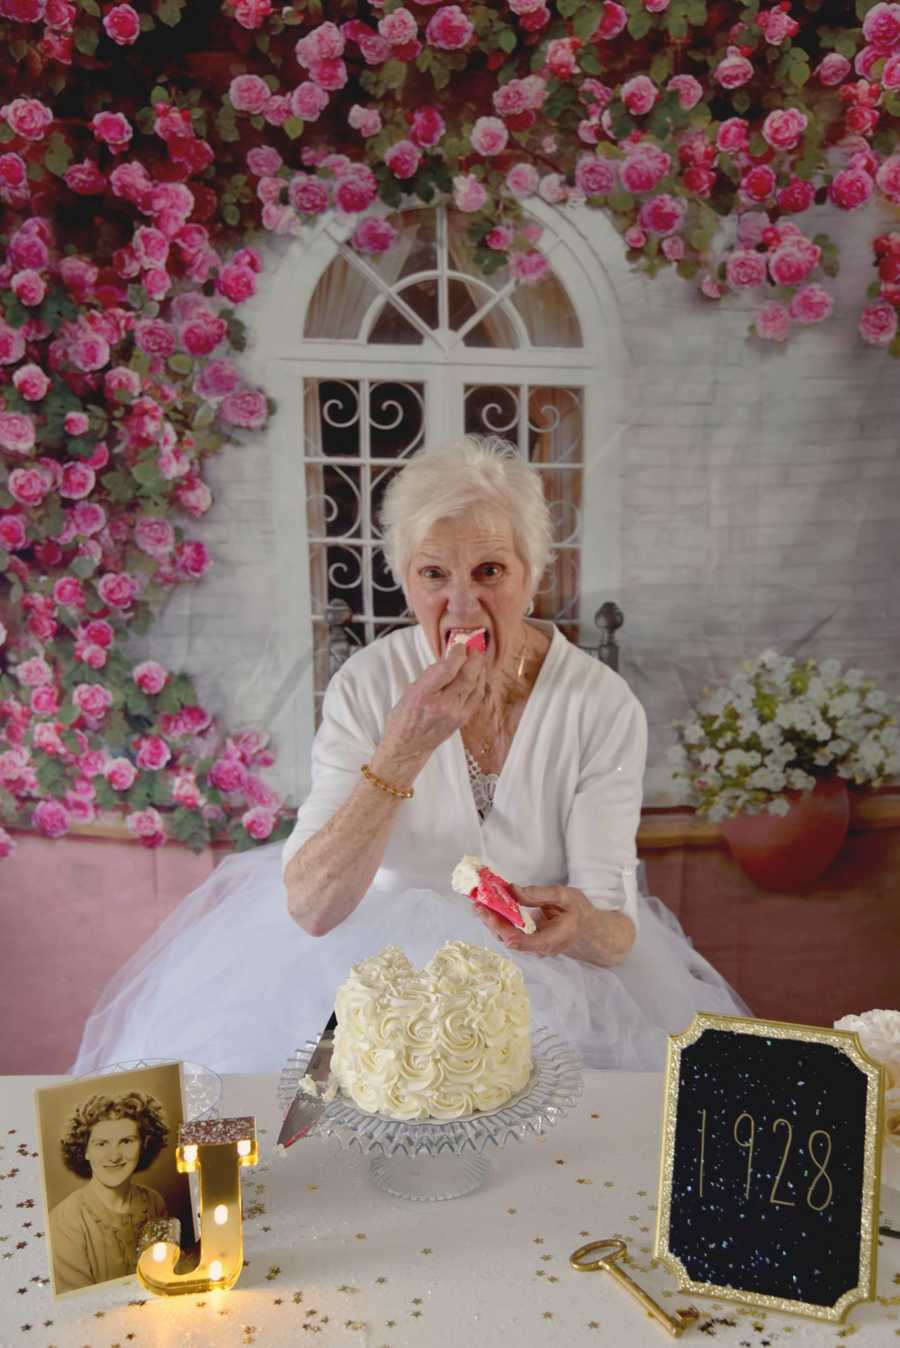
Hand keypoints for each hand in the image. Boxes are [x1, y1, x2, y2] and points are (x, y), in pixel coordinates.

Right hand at [376, 642, 486, 771]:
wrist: (407, 748)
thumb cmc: (403, 718)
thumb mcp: (408, 692)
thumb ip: (429, 676)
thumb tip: (447, 660)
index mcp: (422, 696)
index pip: (447, 669)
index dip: (457, 653)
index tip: (459, 643)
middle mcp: (441, 706)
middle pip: (467, 676)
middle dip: (474, 657)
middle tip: (474, 646)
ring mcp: (455, 714)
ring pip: (476, 686)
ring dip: (480, 668)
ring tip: (478, 656)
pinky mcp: (462, 720)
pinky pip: (477, 697)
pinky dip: (480, 683)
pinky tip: (479, 674)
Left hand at [474, 884, 633, 964]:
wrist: (588, 930)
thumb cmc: (579, 912)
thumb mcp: (565, 896)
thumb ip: (539, 894)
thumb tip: (512, 890)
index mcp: (552, 939)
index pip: (524, 942)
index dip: (503, 929)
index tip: (488, 915)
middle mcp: (539, 948)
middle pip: (510, 939)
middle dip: (491, 921)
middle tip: (477, 903)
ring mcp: (532, 947)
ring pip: (506, 937)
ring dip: (491, 920)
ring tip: (478, 903)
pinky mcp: (527, 942)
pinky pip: (509, 933)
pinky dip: (498, 920)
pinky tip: (489, 907)